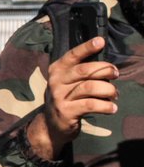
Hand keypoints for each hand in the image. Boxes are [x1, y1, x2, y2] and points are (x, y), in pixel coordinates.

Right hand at [27, 36, 117, 159]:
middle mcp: (56, 81)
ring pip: (90, 87)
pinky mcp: (66, 112)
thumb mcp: (67, 82)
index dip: (87, 48)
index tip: (100, 41)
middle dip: (105, 70)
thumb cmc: (66, 98)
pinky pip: (91, 105)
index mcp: (57, 70)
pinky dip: (105, 106)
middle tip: (116, 74)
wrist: (51, 124)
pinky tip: (112, 108)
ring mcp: (60, 97)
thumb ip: (81, 72)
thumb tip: (107, 66)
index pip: (72, 55)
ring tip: (115, 95)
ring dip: (108, 90)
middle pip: (84, 70)